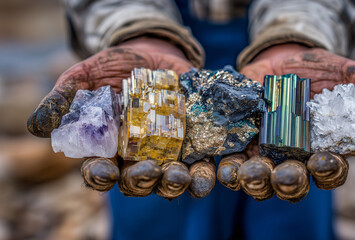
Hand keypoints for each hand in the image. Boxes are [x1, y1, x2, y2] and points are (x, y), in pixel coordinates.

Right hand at [27, 37, 215, 198]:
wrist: (153, 54)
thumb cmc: (114, 67)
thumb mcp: (84, 75)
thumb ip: (64, 98)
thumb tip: (37, 126)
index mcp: (107, 148)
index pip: (99, 171)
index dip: (100, 175)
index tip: (104, 171)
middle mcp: (136, 157)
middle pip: (137, 181)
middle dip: (142, 180)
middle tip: (149, 170)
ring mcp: (166, 152)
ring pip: (169, 179)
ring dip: (174, 182)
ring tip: (179, 175)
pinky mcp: (193, 143)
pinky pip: (200, 164)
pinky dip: (204, 171)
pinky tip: (206, 169)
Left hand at [216, 43, 354, 200]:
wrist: (278, 62)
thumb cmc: (316, 71)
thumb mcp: (344, 73)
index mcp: (324, 150)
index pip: (330, 170)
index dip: (328, 169)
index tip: (324, 160)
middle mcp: (294, 160)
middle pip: (292, 183)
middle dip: (287, 182)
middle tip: (282, 175)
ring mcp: (265, 155)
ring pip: (260, 180)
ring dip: (253, 180)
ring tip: (248, 172)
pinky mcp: (240, 145)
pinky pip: (232, 165)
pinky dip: (227, 168)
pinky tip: (223, 165)